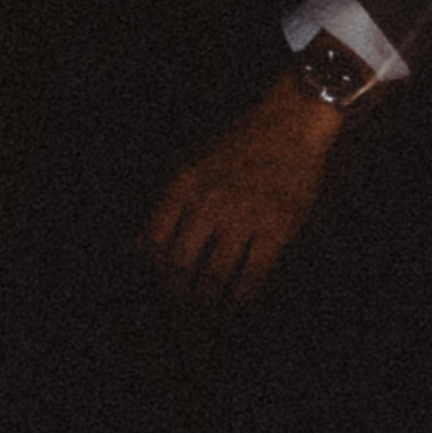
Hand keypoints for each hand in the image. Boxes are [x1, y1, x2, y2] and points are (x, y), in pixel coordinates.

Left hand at [142, 76, 349, 306]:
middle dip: (178, 289)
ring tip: (208, 306)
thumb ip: (169, 202)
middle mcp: (208, 202)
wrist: (289, 126)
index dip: (154, 266)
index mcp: (184, 184)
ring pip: (215, 274)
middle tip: (182, 301)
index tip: (160, 277)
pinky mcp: (276, 229)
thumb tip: (142, 244)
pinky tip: (238, 300)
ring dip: (209, 298)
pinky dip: (242, 294)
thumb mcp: (194, 163)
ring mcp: (243, 217)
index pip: (155, 239)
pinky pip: (253, 273)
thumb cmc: (239, 144)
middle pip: (181, 263)